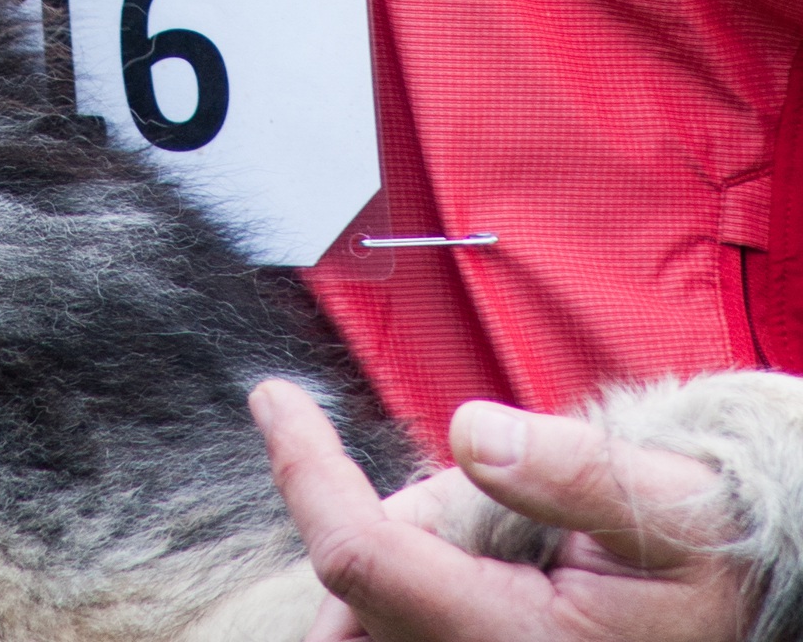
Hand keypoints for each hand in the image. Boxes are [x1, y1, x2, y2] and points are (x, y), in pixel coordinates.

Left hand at [251, 378, 749, 641]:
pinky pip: (405, 608)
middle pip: (354, 589)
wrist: (741, 596)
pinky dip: (419, 565)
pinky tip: (493, 550)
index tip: (275, 398)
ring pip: (375, 602)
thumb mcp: (668, 500)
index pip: (364, 558)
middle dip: (368, 516)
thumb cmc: (709, 552)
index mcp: (517, 638)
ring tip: (510, 528)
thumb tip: (473, 434)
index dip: (306, 473)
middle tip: (461, 489)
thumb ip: (570, 470)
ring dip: (403, 545)